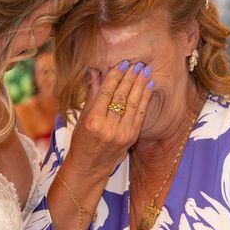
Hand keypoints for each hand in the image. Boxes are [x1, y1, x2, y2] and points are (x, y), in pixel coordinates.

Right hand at [65, 61, 153, 178]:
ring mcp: (122, 133)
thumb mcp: (82, 117)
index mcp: (93, 120)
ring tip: (146, 70)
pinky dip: (145, 98)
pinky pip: (140, 114)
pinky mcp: (131, 137)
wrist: (89, 167)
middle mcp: (108, 127)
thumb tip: (95, 71)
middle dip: (131, 77)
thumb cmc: (81, 140)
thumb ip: (92, 94)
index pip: (107, 92)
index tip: (122, 63)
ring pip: (133, 103)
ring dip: (141, 85)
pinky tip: (148, 86)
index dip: (116, 76)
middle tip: (138, 63)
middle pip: (122, 96)